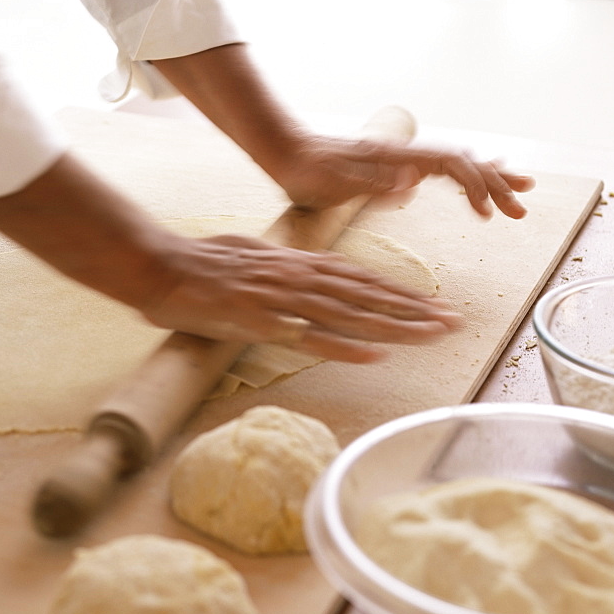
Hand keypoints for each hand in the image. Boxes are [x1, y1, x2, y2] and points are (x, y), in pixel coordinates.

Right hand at [0, 155, 462, 364]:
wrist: (159, 265)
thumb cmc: (202, 264)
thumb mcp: (253, 259)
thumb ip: (284, 272)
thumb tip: (306, 285)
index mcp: (299, 264)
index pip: (362, 280)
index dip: (401, 294)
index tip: (435, 306)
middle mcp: (300, 277)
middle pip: (367, 295)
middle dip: (414, 310)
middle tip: (454, 322)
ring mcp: (282, 299)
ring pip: (350, 314)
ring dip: (395, 325)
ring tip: (433, 335)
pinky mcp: (260, 321)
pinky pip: (309, 336)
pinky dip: (343, 345)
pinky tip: (375, 354)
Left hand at [273, 134, 535, 219]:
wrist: (283, 150)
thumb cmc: (304, 170)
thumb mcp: (333, 182)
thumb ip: (373, 183)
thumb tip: (415, 181)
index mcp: (395, 156)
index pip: (450, 165)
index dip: (475, 186)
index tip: (487, 214)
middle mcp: (405, 154)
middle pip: (463, 162)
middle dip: (496, 184)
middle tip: (522, 209)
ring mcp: (401, 158)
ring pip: (456, 164)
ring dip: (488, 179)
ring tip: (519, 191)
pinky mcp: (394, 166)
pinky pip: (440, 168)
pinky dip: (465, 175)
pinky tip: (476, 179)